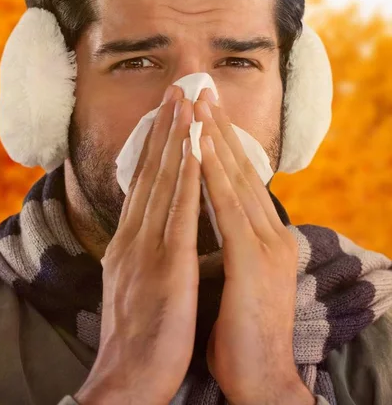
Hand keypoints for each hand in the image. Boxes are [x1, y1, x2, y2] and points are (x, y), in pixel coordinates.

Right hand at [75, 87, 200, 404]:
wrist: (127, 378)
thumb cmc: (140, 334)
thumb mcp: (137, 282)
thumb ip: (146, 251)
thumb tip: (157, 229)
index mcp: (130, 240)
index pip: (144, 183)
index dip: (156, 146)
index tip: (168, 114)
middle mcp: (134, 235)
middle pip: (151, 172)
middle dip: (164, 128)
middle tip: (177, 89)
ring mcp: (147, 247)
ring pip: (164, 181)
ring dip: (175, 139)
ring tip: (186, 102)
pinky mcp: (166, 264)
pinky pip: (178, 211)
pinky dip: (186, 176)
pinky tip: (196, 148)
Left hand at [194, 90, 312, 404]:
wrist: (260, 377)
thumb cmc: (239, 329)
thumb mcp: (234, 275)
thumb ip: (226, 242)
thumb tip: (206, 218)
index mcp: (261, 235)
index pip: (237, 179)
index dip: (219, 143)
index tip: (200, 114)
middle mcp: (268, 231)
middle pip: (238, 168)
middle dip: (216, 127)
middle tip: (200, 90)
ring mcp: (265, 243)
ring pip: (235, 178)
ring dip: (215, 138)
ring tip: (199, 103)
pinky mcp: (253, 260)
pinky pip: (229, 207)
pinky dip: (215, 173)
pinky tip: (202, 146)